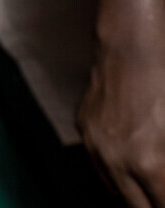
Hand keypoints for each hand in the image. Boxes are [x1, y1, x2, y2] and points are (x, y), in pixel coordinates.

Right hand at [79, 28, 164, 206]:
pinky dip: (117, 176)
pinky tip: (133, 173)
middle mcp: (116, 160)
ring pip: (115, 193)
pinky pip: (99, 166)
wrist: (132, 49)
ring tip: (151, 192)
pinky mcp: (84, 131)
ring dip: (135, 197)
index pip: (161, 205)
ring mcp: (96, 146)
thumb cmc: (164, 84)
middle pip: (137, 207)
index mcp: (149, 163)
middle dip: (154, 203)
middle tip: (162, 197)